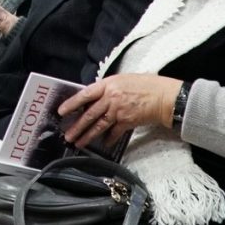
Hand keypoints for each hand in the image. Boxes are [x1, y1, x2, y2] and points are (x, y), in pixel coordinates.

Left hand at [57, 75, 182, 148]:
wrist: (164, 96)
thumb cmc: (145, 85)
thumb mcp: (122, 80)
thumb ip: (107, 89)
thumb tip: (94, 99)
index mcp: (108, 85)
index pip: (85, 95)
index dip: (71, 103)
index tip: (61, 111)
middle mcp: (111, 98)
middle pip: (89, 114)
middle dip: (77, 127)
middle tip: (67, 135)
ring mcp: (118, 111)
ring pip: (99, 126)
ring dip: (87, 136)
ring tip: (78, 143)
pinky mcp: (127, 122)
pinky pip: (114, 132)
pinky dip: (108, 139)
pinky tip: (104, 144)